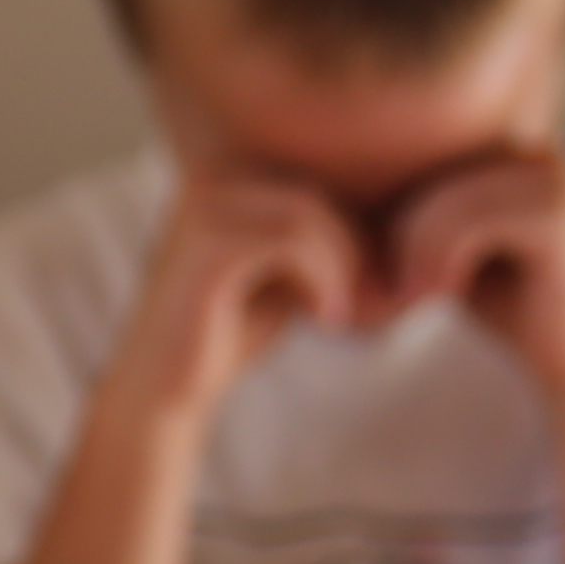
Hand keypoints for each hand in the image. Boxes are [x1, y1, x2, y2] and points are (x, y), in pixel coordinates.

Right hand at [107, 166, 371, 424]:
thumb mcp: (287, 274)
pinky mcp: (207, 243)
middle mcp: (209, 176)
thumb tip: (399, 219)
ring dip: (344, 268)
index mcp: (227, 175)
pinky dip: (326, 279)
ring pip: (310, 213)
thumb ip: (322, 240)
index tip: (370, 287)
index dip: (357, 230)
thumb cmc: (229, 332)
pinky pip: (293, 240)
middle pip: (316, 190)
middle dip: (356, 248)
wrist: (164, 388)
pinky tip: (327, 318)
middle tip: (370, 303)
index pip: (316, 180)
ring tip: (342, 313)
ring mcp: (203, 205)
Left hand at [384, 146, 564, 402]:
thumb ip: (412, 208)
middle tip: (394, 281)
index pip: (421, 148)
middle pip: (426, 161)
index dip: (386, 199)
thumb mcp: (447, 244)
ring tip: (416, 292)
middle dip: (393, 222)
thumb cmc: (511, 305)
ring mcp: (551, 173)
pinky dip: (438, 257)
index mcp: (510, 144)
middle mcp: (533, 146)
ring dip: (411, 247)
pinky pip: (467, 217)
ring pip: (440, 191)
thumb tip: (337, 184)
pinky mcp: (557, 211)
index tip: (381, 257)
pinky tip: (443, 292)